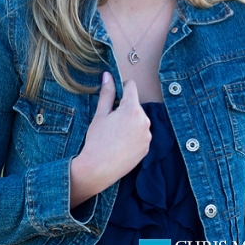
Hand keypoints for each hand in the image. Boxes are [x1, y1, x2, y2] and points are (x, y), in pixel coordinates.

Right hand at [70, 72, 150, 206]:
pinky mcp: (147, 148)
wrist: (99, 169)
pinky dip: (132, 135)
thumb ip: (107, 93)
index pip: (131, 87)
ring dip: (129, 122)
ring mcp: (148, 136)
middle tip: (109, 121)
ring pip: (138, 120)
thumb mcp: (100, 114)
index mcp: (132, 109)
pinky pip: (141, 134)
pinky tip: (120, 143)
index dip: (121, 87)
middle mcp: (145, 121)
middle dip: (124, 108)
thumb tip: (108, 75)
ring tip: (114, 134)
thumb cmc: (97, 140)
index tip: (113, 94)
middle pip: (134, 105)